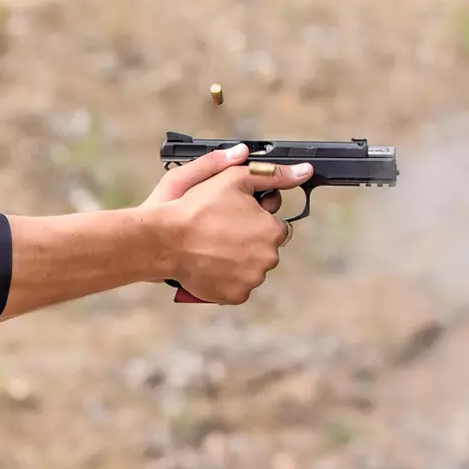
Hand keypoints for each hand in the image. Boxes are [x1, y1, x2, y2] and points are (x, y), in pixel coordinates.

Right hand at [146, 145, 310, 302]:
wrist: (164, 241)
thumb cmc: (197, 207)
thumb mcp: (235, 179)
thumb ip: (273, 175)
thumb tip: (304, 171)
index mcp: (272, 230)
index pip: (274, 226)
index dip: (253, 219)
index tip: (232, 216)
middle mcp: (268, 258)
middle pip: (264, 249)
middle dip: (247, 241)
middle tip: (219, 232)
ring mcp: (252, 280)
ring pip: (251, 269)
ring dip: (237, 261)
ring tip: (211, 248)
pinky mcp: (235, 296)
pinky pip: (237, 288)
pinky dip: (226, 279)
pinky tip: (210, 265)